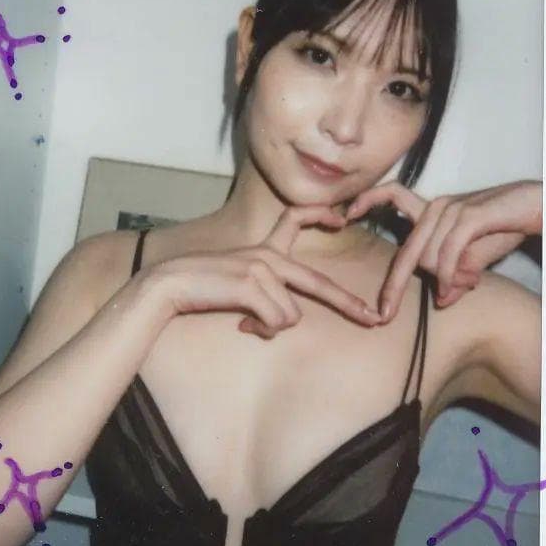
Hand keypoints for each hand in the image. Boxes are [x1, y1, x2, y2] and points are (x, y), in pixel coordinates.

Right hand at [143, 205, 380, 339]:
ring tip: (245, 321)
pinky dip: (259, 330)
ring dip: (269, 327)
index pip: (296, 218)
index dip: (321, 215)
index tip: (342, 218)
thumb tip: (281, 321)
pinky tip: (240, 324)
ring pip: (290, 315)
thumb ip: (266, 294)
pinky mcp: (253, 284)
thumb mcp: (240, 284)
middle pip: (318, 284)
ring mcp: (262, 268)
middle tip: (373, 319)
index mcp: (265, 249)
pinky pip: (275, 321)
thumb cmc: (203, 287)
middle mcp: (268, 255)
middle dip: (348, 304)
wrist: (171, 284)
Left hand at [346, 180, 541, 319]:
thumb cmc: (503, 228)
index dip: (367, 200)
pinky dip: (449, 275)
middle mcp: (436, 207)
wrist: (535, 208)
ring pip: (429, 259)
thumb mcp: (475, 258)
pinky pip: (447, 255)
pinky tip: (458, 285)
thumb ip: (455, 275)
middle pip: (407, 252)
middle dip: (395, 286)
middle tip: (388, 313)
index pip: (391, 196)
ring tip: (470, 279)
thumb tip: (442, 300)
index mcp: (431, 210)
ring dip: (446, 279)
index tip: (346, 214)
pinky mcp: (468, 216)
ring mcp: (450, 210)